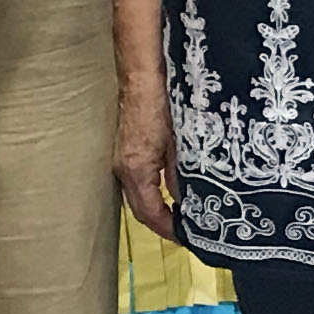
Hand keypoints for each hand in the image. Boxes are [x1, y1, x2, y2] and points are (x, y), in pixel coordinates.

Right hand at [114, 71, 179, 238]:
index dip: (168, 229)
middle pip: (140, 209)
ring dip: (157, 209)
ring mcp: (122, 159)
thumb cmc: (162, 105)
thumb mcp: (180, 143)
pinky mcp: (126, 150)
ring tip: (181, 217)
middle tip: (186, 232)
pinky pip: (137, 181)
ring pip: (138, 196)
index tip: (187, 238)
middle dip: (161, 224)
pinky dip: (152, 192)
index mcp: (136, 171)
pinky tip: (170, 191)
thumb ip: (183, 176)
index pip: (149, 213)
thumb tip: (191, 202)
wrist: (143, 75)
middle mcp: (123, 169)